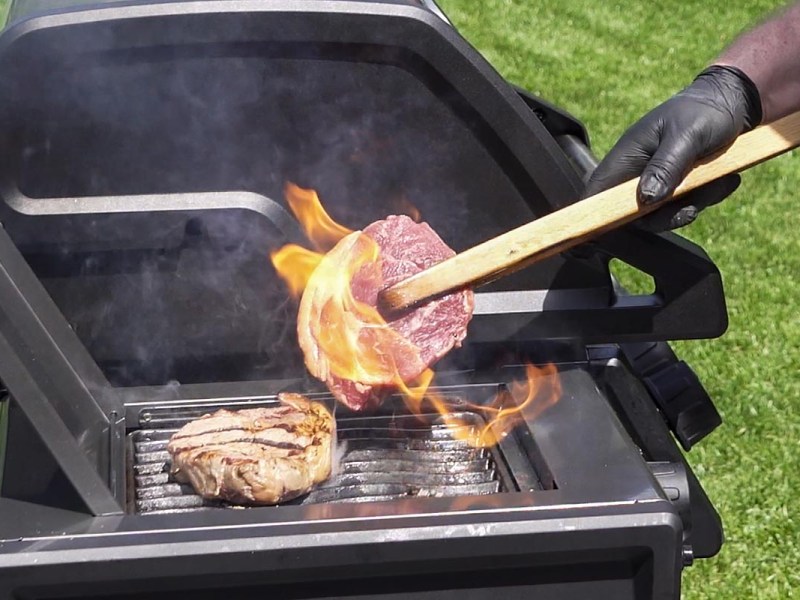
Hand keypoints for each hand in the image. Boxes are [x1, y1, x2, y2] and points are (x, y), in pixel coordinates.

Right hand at [584, 65, 761, 230]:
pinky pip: (683, 208)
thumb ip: (665, 167)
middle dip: (665, 216)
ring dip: (693, 204)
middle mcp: (636, 173)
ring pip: (662, 215)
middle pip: (633, 214)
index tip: (595, 240)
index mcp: (626, 156)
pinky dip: (706, 198)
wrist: (734, 103)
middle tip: (691, 208)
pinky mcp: (676, 188)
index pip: (597, 191)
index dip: (591, 215)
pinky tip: (724, 178)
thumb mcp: (686, 136)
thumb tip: (645, 199)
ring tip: (720, 180)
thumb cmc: (703, 111)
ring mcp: (657, 182)